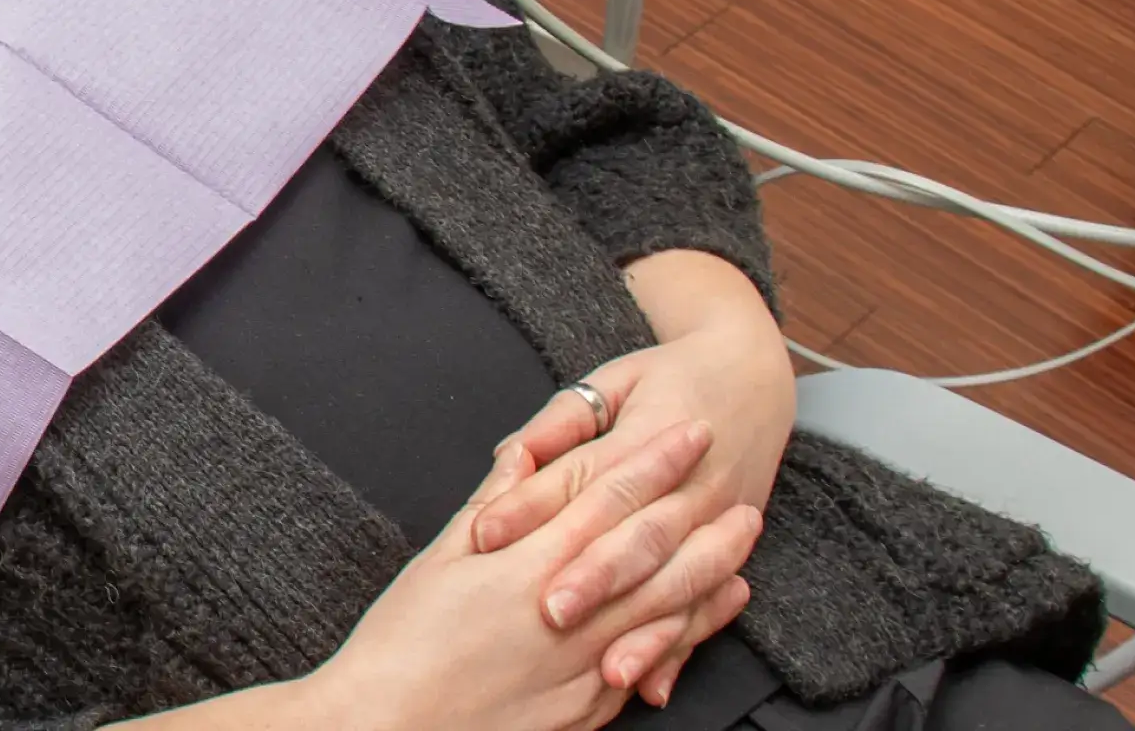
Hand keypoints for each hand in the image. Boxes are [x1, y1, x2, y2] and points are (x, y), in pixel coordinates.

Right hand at [295, 420, 759, 730]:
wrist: (388, 726)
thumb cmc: (402, 643)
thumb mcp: (438, 560)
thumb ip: (492, 507)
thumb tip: (523, 458)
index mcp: (530, 563)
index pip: (610, 498)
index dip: (656, 462)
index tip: (691, 433)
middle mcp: (568, 611)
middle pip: (655, 555)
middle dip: (704, 523)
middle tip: (746, 498)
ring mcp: (582, 665)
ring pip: (664, 611)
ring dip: (709, 578)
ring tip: (741, 555)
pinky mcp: (583, 710)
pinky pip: (646, 664)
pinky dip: (683, 637)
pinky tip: (701, 620)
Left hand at [464, 322, 799, 706]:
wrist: (753, 378)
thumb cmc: (668, 379)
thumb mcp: (613, 381)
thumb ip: (562, 420)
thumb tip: (511, 454)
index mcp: (651, 435)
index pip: (586, 476)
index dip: (536, 507)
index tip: (486, 536)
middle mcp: (689, 485)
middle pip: (638, 537)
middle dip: (595, 577)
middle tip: (549, 611)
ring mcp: (716, 521)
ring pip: (676, 582)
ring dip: (642, 627)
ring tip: (607, 667)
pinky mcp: (730, 550)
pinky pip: (703, 609)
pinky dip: (676, 649)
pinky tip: (647, 683)